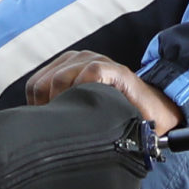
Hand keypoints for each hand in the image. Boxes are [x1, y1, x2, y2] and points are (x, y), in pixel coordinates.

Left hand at [26, 50, 185, 132]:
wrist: (153, 113)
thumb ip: (59, 111)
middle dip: (49, 109)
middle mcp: (77, 59)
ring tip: (80, 121)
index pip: (34, 86)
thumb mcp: (81, 110)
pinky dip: (85, 92)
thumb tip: (35, 128)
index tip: (51, 127)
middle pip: (43, 83)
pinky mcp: (114, 68)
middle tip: (65, 128)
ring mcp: (95, 61)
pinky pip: (89, 74)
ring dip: (66, 103)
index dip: (37, 108)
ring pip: (60, 79)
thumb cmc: (115, 115)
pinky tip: (93, 108)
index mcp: (66, 67)